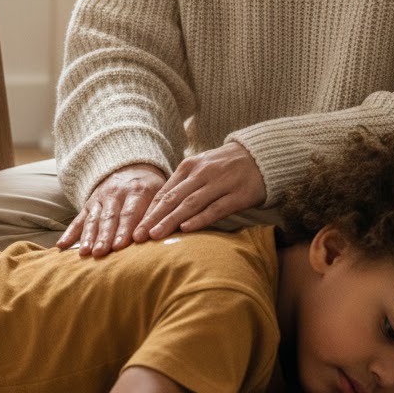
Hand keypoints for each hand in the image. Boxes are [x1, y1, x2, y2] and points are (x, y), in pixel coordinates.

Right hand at [57, 164, 166, 255]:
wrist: (133, 166)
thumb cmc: (152, 188)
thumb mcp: (161, 192)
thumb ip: (161, 212)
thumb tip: (164, 234)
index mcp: (139, 190)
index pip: (130, 212)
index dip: (125, 230)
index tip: (121, 246)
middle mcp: (117, 193)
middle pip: (110, 217)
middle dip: (105, 236)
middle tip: (101, 253)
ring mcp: (101, 198)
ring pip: (94, 219)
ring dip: (88, 237)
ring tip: (85, 253)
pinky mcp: (90, 203)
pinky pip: (78, 219)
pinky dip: (70, 232)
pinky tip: (62, 246)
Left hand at [132, 142, 265, 242]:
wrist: (259, 156)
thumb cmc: (224, 167)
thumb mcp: (200, 169)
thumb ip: (182, 186)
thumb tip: (158, 210)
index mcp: (188, 167)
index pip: (164, 192)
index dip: (148, 211)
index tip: (134, 228)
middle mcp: (201, 174)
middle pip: (172, 199)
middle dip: (153, 218)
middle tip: (138, 236)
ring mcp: (219, 184)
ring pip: (190, 204)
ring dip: (170, 220)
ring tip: (155, 235)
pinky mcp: (237, 195)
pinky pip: (215, 208)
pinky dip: (199, 219)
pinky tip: (186, 228)